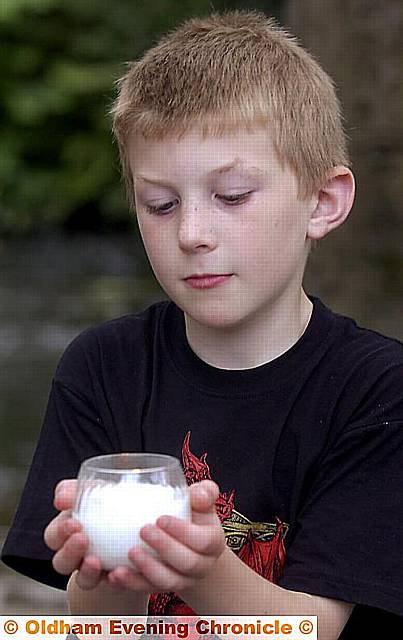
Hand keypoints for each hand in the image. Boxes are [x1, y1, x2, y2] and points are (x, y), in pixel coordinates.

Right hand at [44, 479, 107, 589]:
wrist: (140, 526)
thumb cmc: (113, 502)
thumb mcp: (98, 490)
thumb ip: (79, 489)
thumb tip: (61, 496)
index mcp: (68, 533)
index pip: (54, 536)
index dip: (60, 532)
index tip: (73, 523)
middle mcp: (76, 556)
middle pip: (61, 562)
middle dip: (68, 552)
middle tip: (82, 539)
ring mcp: (94, 572)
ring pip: (82, 580)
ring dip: (86, 572)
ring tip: (95, 562)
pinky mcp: (114, 581)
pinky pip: (111, 587)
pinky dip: (113, 581)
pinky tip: (117, 573)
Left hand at [106, 479, 225, 593]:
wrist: (186, 541)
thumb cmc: (192, 513)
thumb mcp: (201, 500)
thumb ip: (204, 492)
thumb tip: (198, 494)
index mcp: (214, 543)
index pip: (204, 541)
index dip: (183, 532)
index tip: (161, 518)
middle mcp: (202, 566)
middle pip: (187, 563)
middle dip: (165, 548)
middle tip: (143, 530)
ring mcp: (182, 581)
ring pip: (168, 582)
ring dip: (148, 569)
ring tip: (130, 553)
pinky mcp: (161, 588)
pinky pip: (146, 590)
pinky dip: (130, 583)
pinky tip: (115, 574)